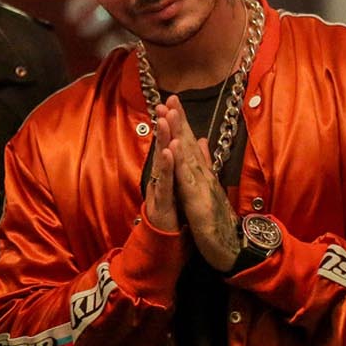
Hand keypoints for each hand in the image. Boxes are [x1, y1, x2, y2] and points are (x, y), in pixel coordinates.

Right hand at [144, 112, 179, 231]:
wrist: (166, 244)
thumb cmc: (172, 216)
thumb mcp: (178, 188)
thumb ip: (180, 167)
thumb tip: (186, 147)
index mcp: (169, 174)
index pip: (170, 144)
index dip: (172, 124)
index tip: (173, 101)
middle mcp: (161, 178)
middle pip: (162, 148)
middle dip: (165, 125)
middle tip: (165, 103)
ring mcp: (160, 189)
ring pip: (161, 162)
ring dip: (163, 140)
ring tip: (165, 121)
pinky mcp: (161, 203)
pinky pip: (164, 183)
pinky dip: (166, 167)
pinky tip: (168, 152)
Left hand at [159, 96, 239, 271]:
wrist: (230, 245)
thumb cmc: (218, 217)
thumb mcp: (207, 185)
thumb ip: (204, 162)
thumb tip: (201, 140)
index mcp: (201, 171)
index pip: (189, 142)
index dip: (181, 121)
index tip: (171, 101)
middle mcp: (202, 173)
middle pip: (187, 143)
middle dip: (178, 119)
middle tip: (169, 96)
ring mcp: (201, 184)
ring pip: (186, 155)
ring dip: (178, 133)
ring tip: (169, 112)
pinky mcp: (197, 200)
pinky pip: (186, 179)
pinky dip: (180, 162)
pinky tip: (174, 147)